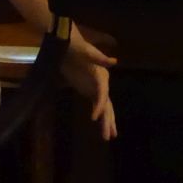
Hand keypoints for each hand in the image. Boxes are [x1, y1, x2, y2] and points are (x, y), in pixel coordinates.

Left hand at [61, 25, 117, 139]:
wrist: (67, 45)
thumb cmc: (76, 47)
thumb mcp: (86, 51)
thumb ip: (99, 58)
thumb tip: (114, 61)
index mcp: (102, 75)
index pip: (103, 93)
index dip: (100, 105)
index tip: (95, 118)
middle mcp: (102, 83)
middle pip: (107, 104)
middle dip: (108, 120)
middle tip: (109, 136)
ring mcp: (96, 87)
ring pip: (104, 107)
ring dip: (106, 121)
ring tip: (109, 136)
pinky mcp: (89, 90)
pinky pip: (97, 105)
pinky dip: (99, 115)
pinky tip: (99, 123)